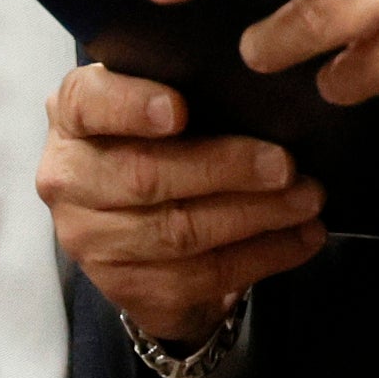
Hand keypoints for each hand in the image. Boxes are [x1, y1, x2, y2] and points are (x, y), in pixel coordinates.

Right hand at [37, 64, 326, 344]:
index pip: (88, 103)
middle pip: (146, 176)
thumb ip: (185, 89)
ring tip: (307, 199)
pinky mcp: (126, 289)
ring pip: (179, 233)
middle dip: (224, 169)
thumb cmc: (155, 143)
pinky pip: (201, 277)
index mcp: (73, 118)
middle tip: (285, 164)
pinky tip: (300, 237)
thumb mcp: (154, 103)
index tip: (179, 109)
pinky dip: (262, 256)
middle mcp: (70, 179)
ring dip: (255, 216)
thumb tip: (258, 90)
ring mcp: (91, 242)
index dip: (131, 106)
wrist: (131, 223)